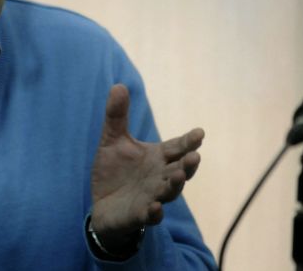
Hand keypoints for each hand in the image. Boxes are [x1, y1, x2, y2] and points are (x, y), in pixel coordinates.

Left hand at [90, 84, 203, 249]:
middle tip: (195, 156)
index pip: (177, 147)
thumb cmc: (114, 171)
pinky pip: (150, 215)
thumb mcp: (112, 140)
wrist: (102, 203)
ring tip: (179, 176)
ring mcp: (153, 197)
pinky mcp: (140, 215)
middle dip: (188, 164)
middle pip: (180, 170)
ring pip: (170, 192)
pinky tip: (155, 207)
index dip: (189, 141)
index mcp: (158, 157)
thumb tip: (118, 85)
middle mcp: (160, 177)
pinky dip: (154, 212)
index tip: (200, 132)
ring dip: (176, 185)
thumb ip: (117, 115)